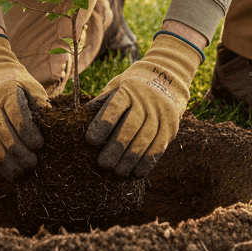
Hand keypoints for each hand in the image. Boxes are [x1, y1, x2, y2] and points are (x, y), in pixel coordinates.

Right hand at [0, 35, 50, 180]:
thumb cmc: (17, 81)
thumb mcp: (32, 85)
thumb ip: (40, 102)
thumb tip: (51, 121)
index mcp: (8, 93)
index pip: (16, 114)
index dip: (27, 132)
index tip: (39, 144)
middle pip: (3, 132)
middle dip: (19, 150)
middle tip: (33, 163)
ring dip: (8, 160)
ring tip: (23, 172)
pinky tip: (9, 172)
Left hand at [85, 32, 201, 177]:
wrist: (167, 77)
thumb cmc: (132, 87)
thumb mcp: (116, 86)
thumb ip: (102, 102)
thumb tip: (80, 120)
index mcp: (129, 88)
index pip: (115, 106)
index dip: (103, 124)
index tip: (90, 141)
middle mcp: (147, 99)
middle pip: (131, 126)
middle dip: (116, 148)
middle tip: (103, 164)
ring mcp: (161, 112)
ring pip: (146, 139)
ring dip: (131, 159)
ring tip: (118, 172)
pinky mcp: (171, 126)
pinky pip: (159, 147)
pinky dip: (147, 162)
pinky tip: (136, 173)